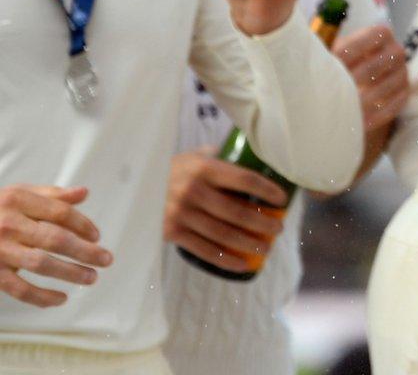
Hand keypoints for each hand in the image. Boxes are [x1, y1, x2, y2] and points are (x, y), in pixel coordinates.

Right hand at [0, 185, 111, 306]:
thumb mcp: (17, 194)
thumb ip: (51, 195)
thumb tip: (83, 193)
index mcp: (17, 200)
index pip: (60, 212)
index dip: (83, 224)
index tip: (97, 236)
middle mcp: (8, 224)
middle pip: (56, 239)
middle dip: (85, 251)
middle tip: (107, 260)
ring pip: (41, 264)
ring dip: (70, 273)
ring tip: (91, 278)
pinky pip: (19, 288)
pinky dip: (41, 297)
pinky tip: (60, 299)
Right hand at [162, 152, 288, 275]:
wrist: (133, 189)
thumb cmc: (172, 172)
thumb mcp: (193, 157)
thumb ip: (218, 156)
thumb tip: (248, 154)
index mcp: (204, 169)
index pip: (245, 180)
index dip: (268, 191)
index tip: (283, 200)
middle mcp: (193, 191)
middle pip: (238, 212)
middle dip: (264, 223)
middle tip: (279, 229)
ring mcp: (181, 214)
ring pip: (224, 234)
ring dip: (250, 244)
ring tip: (266, 248)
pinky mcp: (171, 233)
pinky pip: (204, 250)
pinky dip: (226, 260)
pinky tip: (243, 264)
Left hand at [334, 24, 409, 131]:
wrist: (363, 77)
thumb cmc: (344, 60)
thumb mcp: (337, 50)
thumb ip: (329, 51)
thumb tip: (316, 60)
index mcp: (381, 34)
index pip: (370, 38)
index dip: (349, 50)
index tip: (330, 64)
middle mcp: (396, 51)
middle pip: (374, 66)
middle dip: (351, 81)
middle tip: (332, 93)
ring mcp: (403, 73)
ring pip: (383, 88)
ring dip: (362, 101)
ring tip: (343, 110)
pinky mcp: (404, 93)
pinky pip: (392, 106)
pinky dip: (375, 116)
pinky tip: (359, 123)